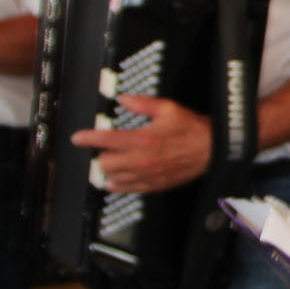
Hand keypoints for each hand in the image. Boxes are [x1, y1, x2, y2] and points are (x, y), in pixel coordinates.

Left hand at [70, 97, 214, 192]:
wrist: (211, 150)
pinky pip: (128, 190)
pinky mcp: (154, 185)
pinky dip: (118, 185)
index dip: (88, 138)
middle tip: (102, 150)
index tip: (78, 138)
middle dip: (100, 155)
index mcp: (143, 139)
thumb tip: (123, 98)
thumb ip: (142, 103)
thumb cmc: (191, 129)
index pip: (106, 140)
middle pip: (105, 163)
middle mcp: (142, 160)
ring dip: (108, 171)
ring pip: (114, 179)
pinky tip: (115, 181)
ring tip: (108, 164)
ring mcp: (147, 175)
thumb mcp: (168, 108)